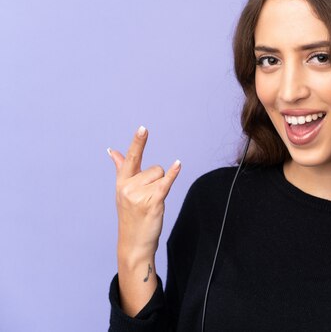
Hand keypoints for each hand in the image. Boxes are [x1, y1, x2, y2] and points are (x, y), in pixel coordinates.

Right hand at [108, 126, 180, 262]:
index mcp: (121, 182)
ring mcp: (139, 195)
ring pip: (162, 176)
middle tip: (147, 199)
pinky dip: (173, 173)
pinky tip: (178, 164)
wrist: (134, 243)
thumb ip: (121, 168)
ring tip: (151, 204)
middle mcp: (128, 187)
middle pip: (155, 169)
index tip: (143, 128)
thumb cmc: (131, 216)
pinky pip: (166, 182)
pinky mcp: (152, 202)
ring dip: (161, 188)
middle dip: (157, 180)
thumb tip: (112, 150)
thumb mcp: (123, 192)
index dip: (138, 142)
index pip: (131, 158)